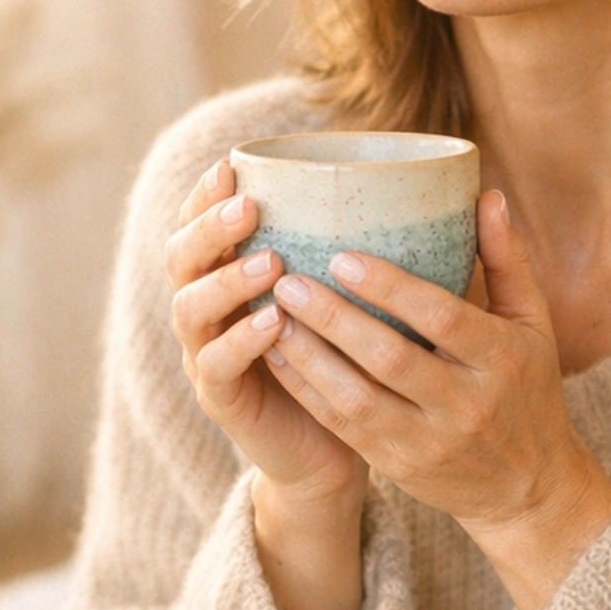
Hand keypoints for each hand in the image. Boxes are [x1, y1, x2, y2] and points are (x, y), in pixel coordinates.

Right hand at [165, 159, 367, 513]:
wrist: (332, 447)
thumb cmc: (347, 360)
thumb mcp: (351, 299)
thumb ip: (359, 249)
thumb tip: (430, 189)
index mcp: (229, 273)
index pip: (198, 222)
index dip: (205, 194)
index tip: (232, 162)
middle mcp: (208, 309)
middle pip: (180, 257)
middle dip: (209, 228)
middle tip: (248, 206)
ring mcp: (206, 354)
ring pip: (191, 308)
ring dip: (226, 281)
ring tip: (270, 261)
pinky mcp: (221, 399)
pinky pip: (217, 366)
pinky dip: (242, 341)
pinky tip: (273, 322)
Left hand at [259, 191, 610, 609]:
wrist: (527, 487)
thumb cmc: (527, 388)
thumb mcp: (532, 324)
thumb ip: (507, 260)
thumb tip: (485, 194)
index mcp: (501, 360)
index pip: (440, 318)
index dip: (390, 288)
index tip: (342, 256)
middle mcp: (465, 404)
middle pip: (388, 358)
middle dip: (333, 319)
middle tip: (288, 279)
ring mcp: (427, 441)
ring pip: (355, 398)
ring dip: (308, 356)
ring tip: (272, 313)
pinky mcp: (397, 465)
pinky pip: (342, 425)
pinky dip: (306, 390)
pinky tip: (277, 355)